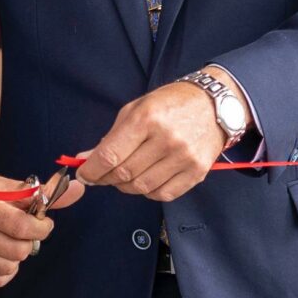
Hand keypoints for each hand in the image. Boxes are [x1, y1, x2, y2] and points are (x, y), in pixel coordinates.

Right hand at [0, 168, 83, 288]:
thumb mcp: (12, 186)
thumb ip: (46, 193)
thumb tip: (79, 189)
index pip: (21, 227)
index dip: (41, 228)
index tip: (43, 223)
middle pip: (18, 251)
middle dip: (30, 242)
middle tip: (25, 231)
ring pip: (10, 267)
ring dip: (18, 256)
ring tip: (11, 240)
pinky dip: (7, 269)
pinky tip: (2, 253)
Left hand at [77, 81, 227, 202]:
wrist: (214, 104)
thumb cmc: (170, 104)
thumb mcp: (136, 110)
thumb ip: (111, 137)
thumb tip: (86, 159)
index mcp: (147, 119)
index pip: (111, 155)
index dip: (92, 170)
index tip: (84, 175)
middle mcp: (166, 139)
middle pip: (125, 174)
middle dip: (106, 179)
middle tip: (102, 176)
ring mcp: (184, 157)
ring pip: (142, 187)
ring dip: (126, 186)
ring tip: (124, 177)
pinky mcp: (197, 172)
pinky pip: (163, 194)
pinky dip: (148, 192)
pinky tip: (146, 180)